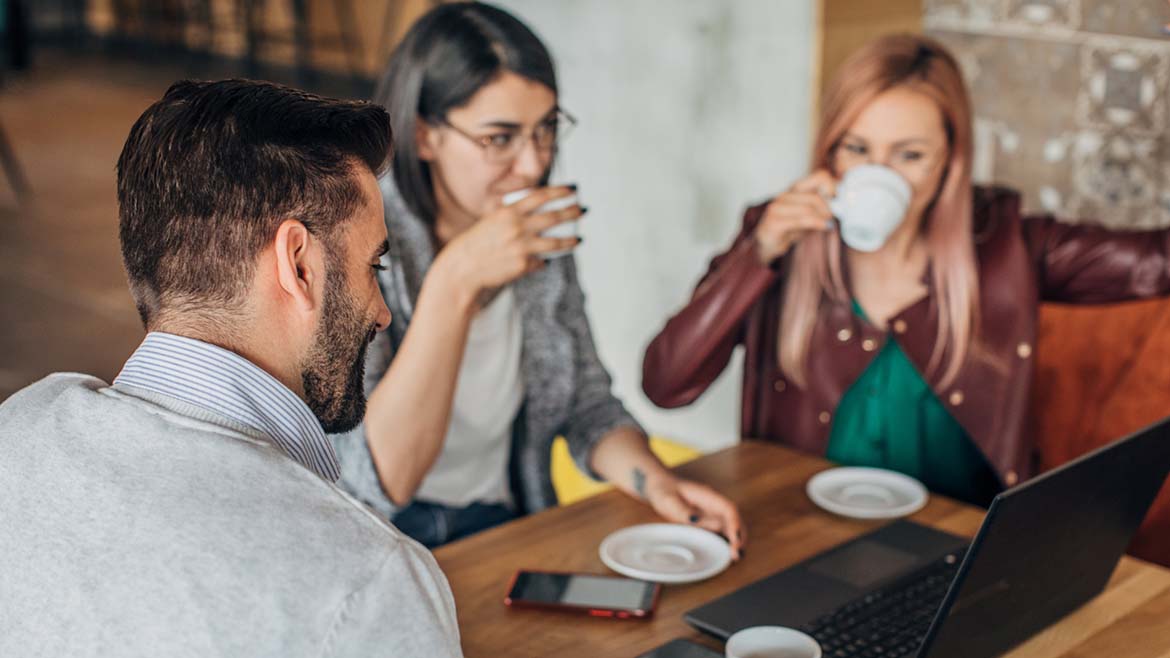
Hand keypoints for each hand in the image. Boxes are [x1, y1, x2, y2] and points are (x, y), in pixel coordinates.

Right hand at [437, 186, 583, 303]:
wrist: (463, 267)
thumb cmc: (477, 242)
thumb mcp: (493, 220)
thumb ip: (514, 214)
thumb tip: (538, 210)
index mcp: (509, 212)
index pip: (541, 196)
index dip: (559, 192)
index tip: (572, 190)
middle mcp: (517, 227)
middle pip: (553, 217)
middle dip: (571, 212)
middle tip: (583, 210)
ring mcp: (522, 247)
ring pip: (555, 243)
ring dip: (570, 240)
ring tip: (579, 240)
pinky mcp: (523, 265)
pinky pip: (540, 261)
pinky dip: (543, 261)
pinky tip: (545, 261)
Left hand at [644, 475, 746, 559]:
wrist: (656, 486)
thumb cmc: (663, 491)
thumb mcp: (670, 502)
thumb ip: (686, 513)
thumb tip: (706, 523)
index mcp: (707, 496)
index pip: (728, 509)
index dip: (735, 524)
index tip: (736, 540)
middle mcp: (712, 504)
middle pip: (733, 519)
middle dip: (739, 535)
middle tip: (737, 554)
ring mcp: (710, 512)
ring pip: (729, 526)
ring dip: (734, 540)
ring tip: (735, 557)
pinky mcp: (705, 520)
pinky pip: (720, 530)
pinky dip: (725, 540)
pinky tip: (725, 552)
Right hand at [753, 169, 837, 263]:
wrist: (765, 246)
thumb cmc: (789, 230)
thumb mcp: (808, 216)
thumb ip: (822, 207)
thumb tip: (843, 203)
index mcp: (795, 189)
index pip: (820, 176)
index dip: (834, 186)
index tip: (840, 200)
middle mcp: (785, 195)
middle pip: (816, 195)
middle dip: (829, 208)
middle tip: (833, 217)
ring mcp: (777, 207)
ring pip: (810, 207)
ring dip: (823, 217)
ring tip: (827, 224)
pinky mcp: (774, 221)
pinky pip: (801, 219)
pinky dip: (816, 223)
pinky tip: (823, 227)